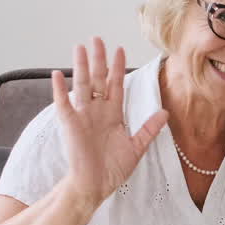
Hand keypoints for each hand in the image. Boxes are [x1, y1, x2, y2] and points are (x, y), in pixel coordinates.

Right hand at [53, 38, 167, 208]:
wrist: (95, 186)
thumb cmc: (112, 169)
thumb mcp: (136, 147)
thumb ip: (149, 129)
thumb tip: (166, 112)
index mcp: (113, 114)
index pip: (116, 85)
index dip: (118, 68)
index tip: (120, 49)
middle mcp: (97, 111)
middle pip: (98, 79)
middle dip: (98, 59)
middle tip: (97, 38)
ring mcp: (83, 116)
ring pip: (82, 85)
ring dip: (80, 66)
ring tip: (79, 47)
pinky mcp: (70, 125)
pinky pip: (64, 104)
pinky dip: (59, 89)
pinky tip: (58, 74)